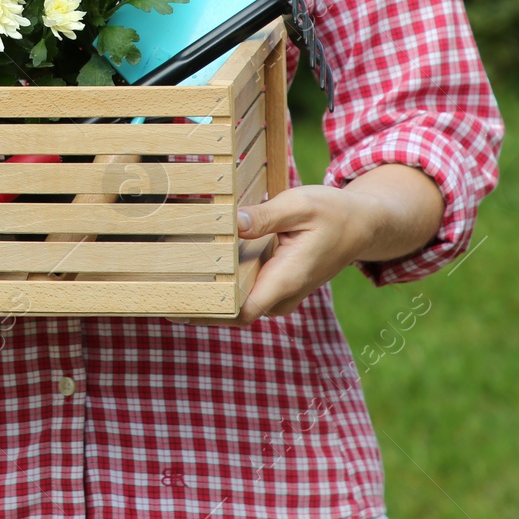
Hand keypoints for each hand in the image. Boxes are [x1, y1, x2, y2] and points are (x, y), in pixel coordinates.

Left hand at [166, 163, 444, 327]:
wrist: (363, 225)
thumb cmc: (333, 213)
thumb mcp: (299, 204)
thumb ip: (265, 216)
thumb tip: (234, 222)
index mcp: (286, 279)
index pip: (240, 312)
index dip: (207, 312)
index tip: (174, 303)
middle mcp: (281, 295)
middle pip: (230, 313)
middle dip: (196, 304)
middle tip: (155, 288)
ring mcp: (278, 294)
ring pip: (235, 305)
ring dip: (205, 295)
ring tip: (165, 277)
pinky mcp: (274, 285)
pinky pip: (242, 293)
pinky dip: (220, 285)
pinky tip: (193, 267)